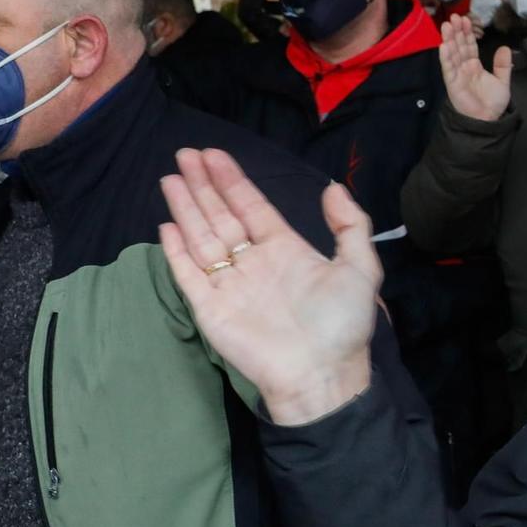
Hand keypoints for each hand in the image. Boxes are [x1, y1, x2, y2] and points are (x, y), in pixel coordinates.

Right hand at [159, 148, 379, 425]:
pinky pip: (190, 275)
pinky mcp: (211, 309)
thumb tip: (333, 187)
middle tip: (184, 154)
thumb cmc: (342, 322)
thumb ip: (350, 225)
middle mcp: (255, 263)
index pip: (252, 207)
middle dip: (204, 185)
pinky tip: (167, 226)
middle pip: (222, 215)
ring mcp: (230, 285)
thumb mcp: (360, 267)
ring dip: (187, 208)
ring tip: (170, 178)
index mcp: (286, 249)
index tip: (212, 154)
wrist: (321, 373)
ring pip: (203, 238)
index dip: (233, 180)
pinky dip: (177, 252)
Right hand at [440, 15, 510, 121]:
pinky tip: (444, 45)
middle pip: (459, 46)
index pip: (469, 46)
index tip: (465, 19)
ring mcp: (457, 75)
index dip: (467, 33)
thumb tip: (505, 47)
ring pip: (452, 54)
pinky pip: (448, 69)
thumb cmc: (492, 103)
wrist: (488, 120)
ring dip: (449, 39)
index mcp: (474, 66)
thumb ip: (503, 65)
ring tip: (447, 25)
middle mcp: (464, 68)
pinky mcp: (452, 84)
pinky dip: (446, 57)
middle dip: (457, 31)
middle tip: (454, 16)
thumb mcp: (502, 81)